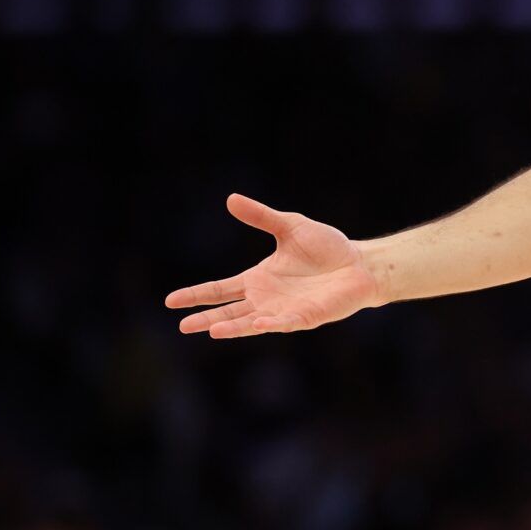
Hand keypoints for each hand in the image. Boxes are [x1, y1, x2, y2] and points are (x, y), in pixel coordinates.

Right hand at [166, 194, 384, 338]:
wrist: (360, 263)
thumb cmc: (326, 247)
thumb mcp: (289, 226)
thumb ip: (261, 216)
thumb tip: (231, 198)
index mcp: (259, 279)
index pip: (221, 289)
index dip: (197, 295)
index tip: (171, 301)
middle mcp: (267, 299)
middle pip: (229, 311)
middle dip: (206, 319)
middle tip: (182, 326)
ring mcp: (285, 311)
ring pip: (251, 322)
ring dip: (233, 327)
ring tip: (210, 331)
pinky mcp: (306, 317)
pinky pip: (285, 323)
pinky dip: (270, 324)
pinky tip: (257, 323)